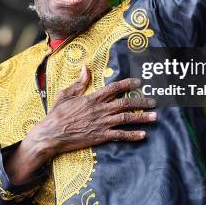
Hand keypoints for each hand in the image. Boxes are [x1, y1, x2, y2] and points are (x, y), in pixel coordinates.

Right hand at [5, 66, 155, 184]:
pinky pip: (119, 135)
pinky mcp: (100, 136)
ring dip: (142, 117)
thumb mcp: (66, 94)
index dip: (128, 84)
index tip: (139, 82)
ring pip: (126, 119)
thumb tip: (85, 67)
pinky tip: (143, 135)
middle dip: (141, 101)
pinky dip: (132, 135)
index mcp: (92, 98)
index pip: (114, 88)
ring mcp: (101, 124)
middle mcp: (100, 110)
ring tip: (155, 116)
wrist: (51, 135)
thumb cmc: (57, 114)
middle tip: (154, 101)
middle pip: (125, 103)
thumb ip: (79, 82)